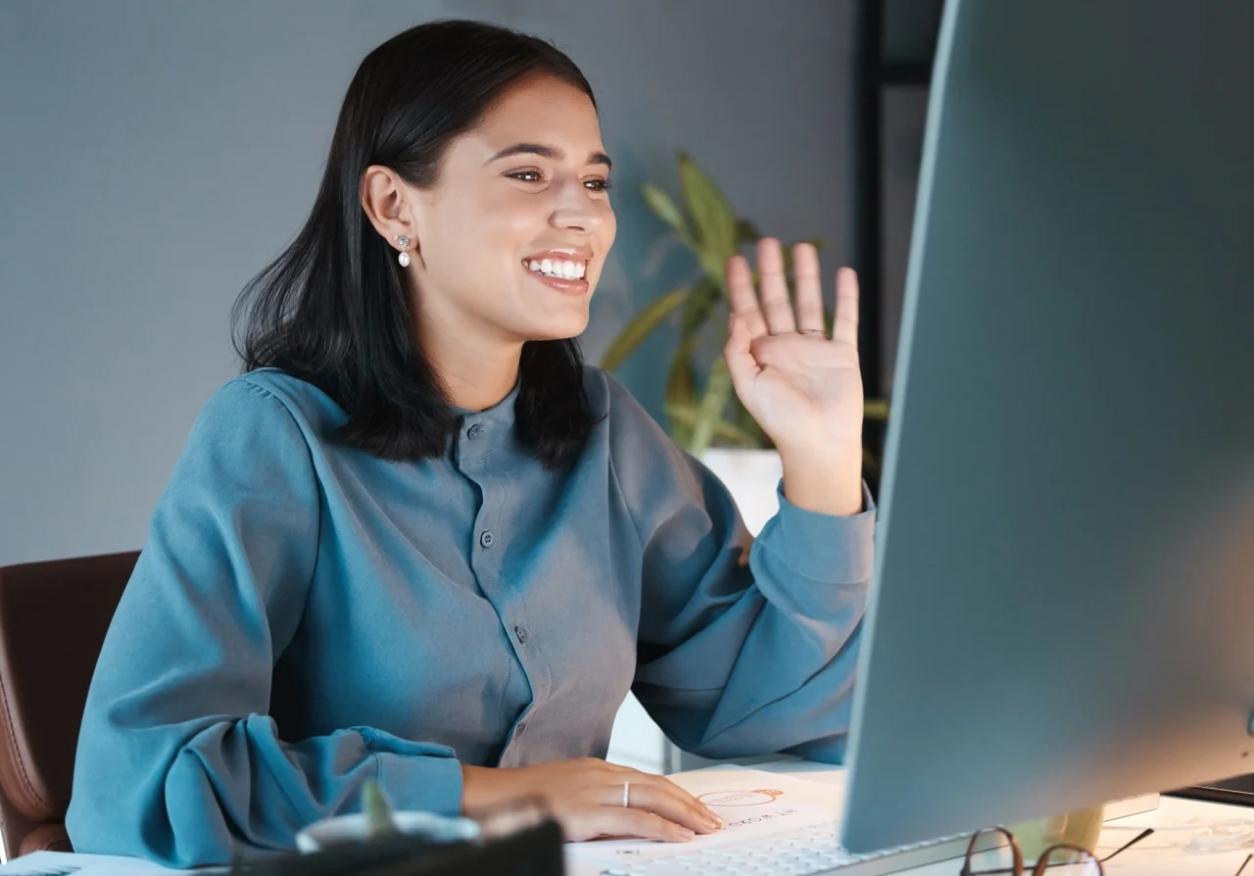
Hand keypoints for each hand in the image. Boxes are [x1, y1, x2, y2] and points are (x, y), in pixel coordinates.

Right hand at [460, 756, 725, 842]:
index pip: (646, 778)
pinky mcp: (588, 811)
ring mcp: (594, 790)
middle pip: (658, 784)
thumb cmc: (520, 802)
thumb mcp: (563, 796)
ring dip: (686, 813)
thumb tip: (620, 820)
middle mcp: (599, 773)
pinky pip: (636, 818)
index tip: (696, 806)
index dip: (675, 792)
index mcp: (594, 768)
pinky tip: (681, 836)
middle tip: (713, 818)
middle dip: (690, 802)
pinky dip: (664, 826)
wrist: (487, 798)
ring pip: (655, 797)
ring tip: (707, 827)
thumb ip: (592, 803)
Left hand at [723, 238, 863, 457]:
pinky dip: (847, 297)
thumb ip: (737, 351)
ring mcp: (815, 349)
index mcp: (761, 353)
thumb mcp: (748, 386)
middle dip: (771, 271)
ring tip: (802, 248)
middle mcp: (786, 346)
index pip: (748, 311)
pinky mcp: (842, 354)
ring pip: (810, 303)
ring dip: (806, 276)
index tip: (734, 259)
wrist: (818, 443)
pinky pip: (845, 320)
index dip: (741, 286)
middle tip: (766, 242)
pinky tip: (845, 273)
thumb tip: (734, 316)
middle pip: (777, 299)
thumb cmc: (780, 421)